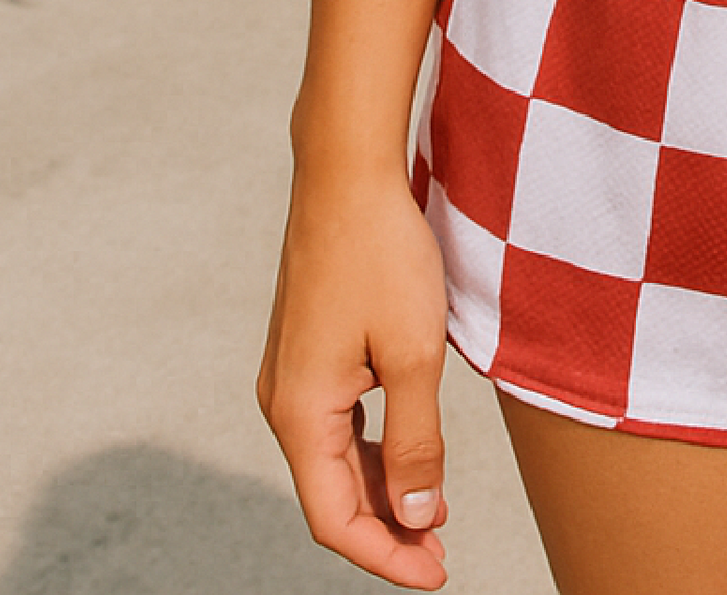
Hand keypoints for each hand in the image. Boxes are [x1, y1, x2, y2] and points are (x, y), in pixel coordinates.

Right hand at [257, 167, 452, 586]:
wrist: (347, 171)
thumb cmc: (381, 254)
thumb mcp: (414, 354)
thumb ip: (416, 444)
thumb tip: (417, 519)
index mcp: (300, 412)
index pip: (335, 518)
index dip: (386, 556)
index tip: (437, 574)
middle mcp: (283, 401)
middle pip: (331, 495)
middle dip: (387, 531)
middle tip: (442, 554)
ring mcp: (292, 375)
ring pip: (334, 460)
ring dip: (382, 492)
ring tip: (435, 513)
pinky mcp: (308, 351)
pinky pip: (336, 424)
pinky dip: (372, 450)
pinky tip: (410, 455)